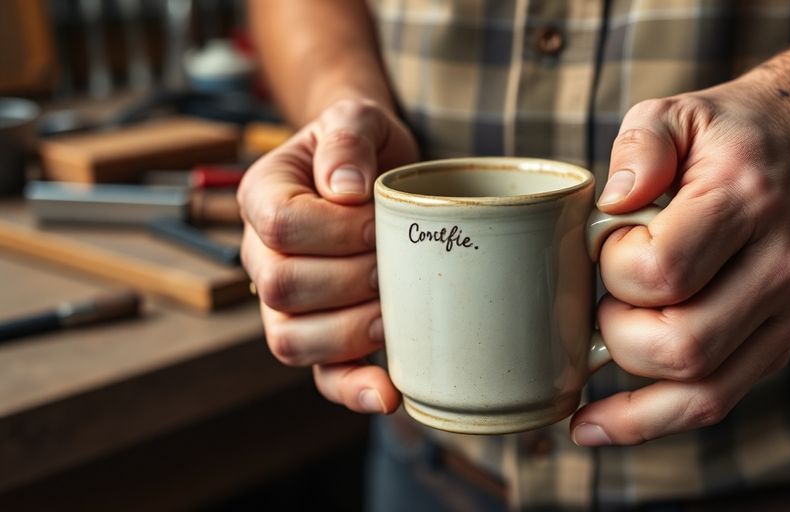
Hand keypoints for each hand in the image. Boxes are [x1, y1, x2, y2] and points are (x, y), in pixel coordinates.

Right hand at [238, 99, 418, 413]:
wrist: (377, 174)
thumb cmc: (365, 147)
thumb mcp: (358, 118)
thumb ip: (348, 136)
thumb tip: (345, 188)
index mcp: (263, 196)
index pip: (280, 224)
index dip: (336, 229)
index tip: (381, 219)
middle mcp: (262, 255)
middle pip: (282, 286)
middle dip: (350, 279)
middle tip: (396, 264)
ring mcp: (286, 304)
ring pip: (292, 339)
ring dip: (350, 331)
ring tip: (395, 314)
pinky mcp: (321, 338)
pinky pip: (323, 376)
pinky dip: (353, 389)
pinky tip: (389, 394)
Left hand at [570, 77, 789, 445]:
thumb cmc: (726, 132)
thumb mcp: (675, 110)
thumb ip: (639, 145)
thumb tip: (613, 203)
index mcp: (747, 203)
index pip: (663, 271)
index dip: (613, 267)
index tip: (608, 241)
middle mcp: (779, 267)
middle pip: (682, 346)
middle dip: (617, 331)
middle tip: (605, 293)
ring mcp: (787, 313)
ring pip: (702, 392)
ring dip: (630, 386)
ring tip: (592, 357)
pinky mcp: (779, 342)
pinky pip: (715, 402)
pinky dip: (650, 420)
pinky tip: (597, 422)